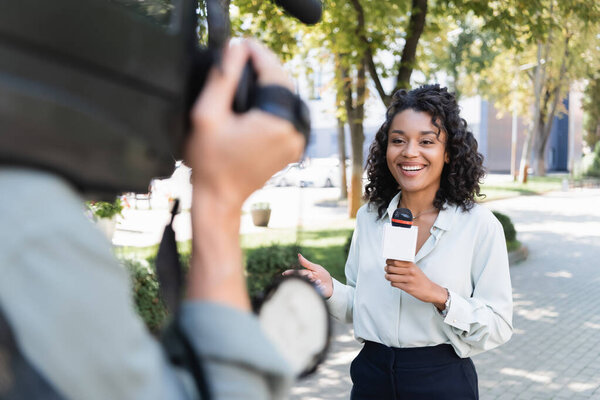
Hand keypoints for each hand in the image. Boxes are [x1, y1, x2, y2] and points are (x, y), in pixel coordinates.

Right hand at [185, 40, 304, 309]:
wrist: (219, 197)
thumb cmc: (209, 161)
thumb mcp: (206, 114)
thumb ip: (222, 77)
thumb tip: (236, 48)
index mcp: (277, 122)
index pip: (274, 72)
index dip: (258, 53)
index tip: (242, 43)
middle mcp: (293, 131)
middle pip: (286, 83)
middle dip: (266, 66)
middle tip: (242, 56)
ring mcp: (296, 142)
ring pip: (289, 98)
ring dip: (271, 83)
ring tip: (247, 73)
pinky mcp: (292, 148)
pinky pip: (289, 115)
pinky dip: (275, 102)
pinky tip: (255, 97)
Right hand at [283, 254, 332, 298]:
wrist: (331, 284)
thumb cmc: (323, 275)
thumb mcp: (316, 267)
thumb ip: (306, 263)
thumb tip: (298, 255)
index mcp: (305, 274)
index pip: (297, 273)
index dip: (291, 273)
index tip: (284, 273)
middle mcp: (306, 281)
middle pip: (302, 279)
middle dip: (307, 278)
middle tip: (311, 276)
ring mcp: (309, 288)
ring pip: (308, 285)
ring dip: (315, 283)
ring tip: (320, 281)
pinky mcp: (313, 293)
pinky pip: (314, 291)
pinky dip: (320, 288)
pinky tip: (323, 287)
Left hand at [384, 259, 446, 309]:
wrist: (430, 290)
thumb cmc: (421, 279)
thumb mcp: (415, 269)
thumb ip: (405, 265)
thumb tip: (391, 262)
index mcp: (411, 265)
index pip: (395, 260)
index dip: (389, 261)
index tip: (387, 262)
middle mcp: (410, 271)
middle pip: (392, 268)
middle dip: (387, 269)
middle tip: (386, 269)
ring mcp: (409, 280)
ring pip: (391, 276)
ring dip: (388, 276)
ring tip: (388, 276)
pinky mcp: (408, 288)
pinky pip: (394, 284)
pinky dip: (392, 283)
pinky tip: (394, 282)